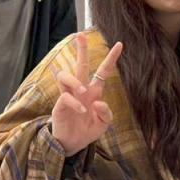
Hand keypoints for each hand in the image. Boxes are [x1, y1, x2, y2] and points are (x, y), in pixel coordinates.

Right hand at [50, 33, 121, 156]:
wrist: (73, 144)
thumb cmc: (88, 130)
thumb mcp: (104, 124)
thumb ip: (106, 113)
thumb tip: (98, 102)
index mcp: (94, 91)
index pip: (103, 71)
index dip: (111, 58)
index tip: (120, 44)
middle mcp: (81, 90)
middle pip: (80, 65)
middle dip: (81, 50)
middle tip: (80, 35)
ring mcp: (69, 96)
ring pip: (66, 76)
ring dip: (75, 81)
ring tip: (83, 91)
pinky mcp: (59, 105)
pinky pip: (65, 97)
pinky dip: (75, 102)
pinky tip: (82, 111)